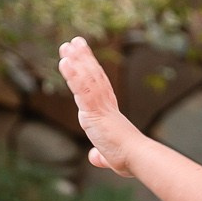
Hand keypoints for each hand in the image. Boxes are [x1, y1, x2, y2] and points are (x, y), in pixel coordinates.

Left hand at [58, 37, 141, 175]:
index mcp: (108, 113)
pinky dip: (73, 75)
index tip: (83, 59)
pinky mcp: (94, 110)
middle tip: (73, 42)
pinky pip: (82, 89)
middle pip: (92, 75)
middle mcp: (105, 104)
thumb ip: (101, 155)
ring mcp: (100, 105)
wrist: (136, 157)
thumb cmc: (129, 158)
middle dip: (82, 58)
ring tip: (67, 45)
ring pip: (86, 78)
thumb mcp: (110, 157)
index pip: (98, 87)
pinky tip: (64, 62)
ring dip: (76, 60)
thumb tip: (95, 158)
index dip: (90, 71)